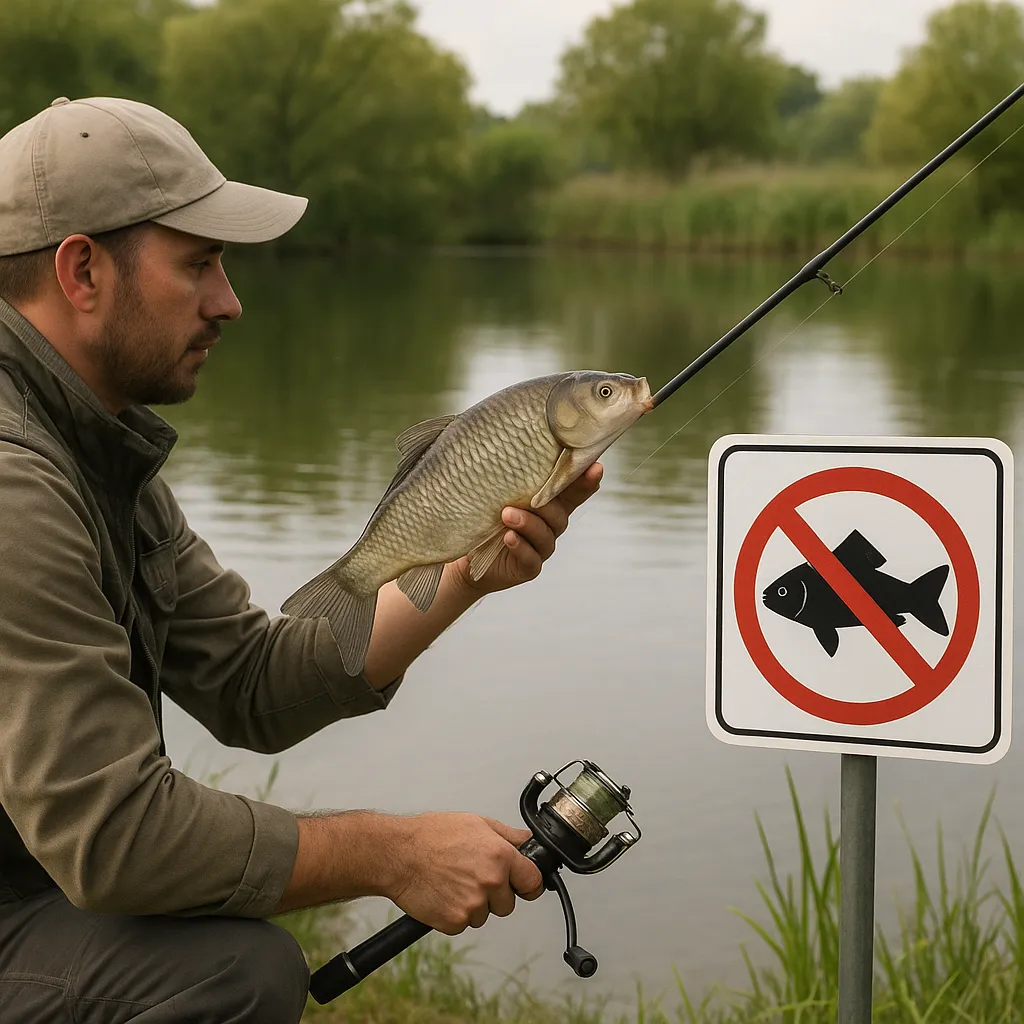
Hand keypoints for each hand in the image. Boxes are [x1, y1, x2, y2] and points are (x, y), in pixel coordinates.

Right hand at [385, 813, 543, 934]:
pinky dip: (455, 914)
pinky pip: (464, 924)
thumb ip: (508, 835)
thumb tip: (528, 841)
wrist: (398, 854)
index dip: (527, 883)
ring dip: (474, 904)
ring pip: (485, 914)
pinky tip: (443, 893)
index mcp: (500, 856)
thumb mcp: (476, 823)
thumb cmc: (432, 836)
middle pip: (509, 903)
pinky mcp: (455, 922)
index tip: (522, 884)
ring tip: (453, 882)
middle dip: (496, 894)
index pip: (533, 882)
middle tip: (473, 877)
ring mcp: (474, 904)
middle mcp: (491, 882)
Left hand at [452, 462, 602, 596]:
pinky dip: (521, 547)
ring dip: (528, 523)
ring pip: (545, 535)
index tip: (595, 467)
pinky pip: (531, 559)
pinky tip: (509, 538)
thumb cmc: (485, 517)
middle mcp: (550, 525)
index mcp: (549, 504)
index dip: (586, 481)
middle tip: (527, 497)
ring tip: (507, 515)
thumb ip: (511, 479)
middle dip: (546, 504)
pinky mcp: (528, 567)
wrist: (465, 556)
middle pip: (560, 513)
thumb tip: (508, 447)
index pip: (573, 491)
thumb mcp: (497, 494)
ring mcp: (541, 548)